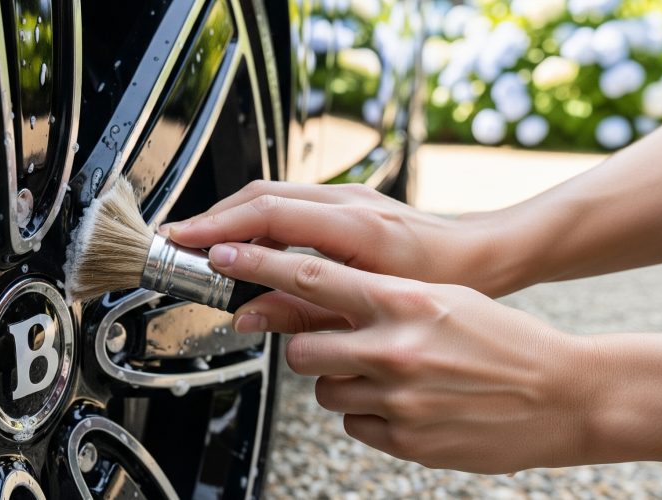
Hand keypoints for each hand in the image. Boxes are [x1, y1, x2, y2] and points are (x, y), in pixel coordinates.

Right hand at [161, 181, 512, 295]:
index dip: (220, 229)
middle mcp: (347, 200)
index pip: (269, 215)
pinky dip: (257, 217)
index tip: (186, 244)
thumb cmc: (442, 281)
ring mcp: (346, 194)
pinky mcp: (346, 200)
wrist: (482, 253)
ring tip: (202, 245)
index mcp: (355, 226)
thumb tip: (249, 316)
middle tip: (179, 245)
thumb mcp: (371, 307)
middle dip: (213, 218)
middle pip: (260, 195)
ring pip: (271, 193)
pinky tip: (246, 242)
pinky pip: (288, 200)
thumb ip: (305, 312)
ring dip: (231, 216)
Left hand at [205, 241, 594, 473]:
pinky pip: (353, 424)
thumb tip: (326, 297)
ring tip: (389, 377)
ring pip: (324, 391)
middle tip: (337, 346)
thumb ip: (383, 298)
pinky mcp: (404, 440)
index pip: (312, 277)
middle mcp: (394, 349)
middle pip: (302, 349)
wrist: (564, 394)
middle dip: (310, 349)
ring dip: (343, 383)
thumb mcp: (445, 300)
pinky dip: (368, 414)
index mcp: (404, 301)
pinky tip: (406, 403)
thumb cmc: (505, 340)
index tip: (223, 253)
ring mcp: (398, 398)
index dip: (259, 264)